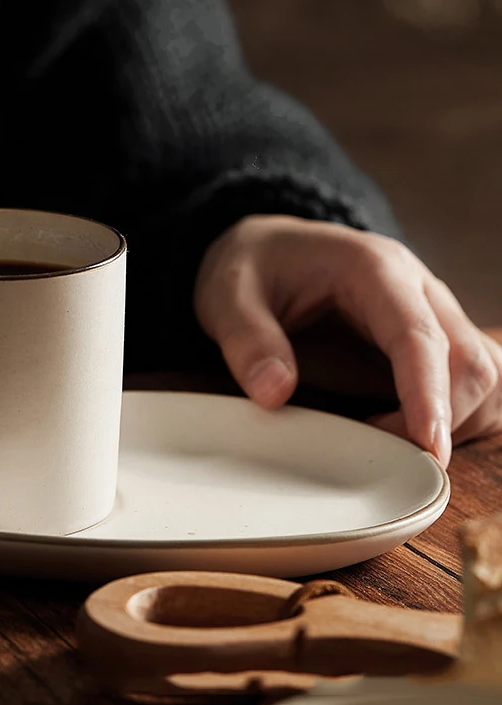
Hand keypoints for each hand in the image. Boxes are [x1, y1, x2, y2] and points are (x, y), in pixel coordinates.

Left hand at [194, 214, 501, 466]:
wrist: (266, 250)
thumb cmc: (252, 267)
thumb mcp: (228, 296)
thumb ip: (248, 340)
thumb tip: (275, 393)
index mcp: (373, 269)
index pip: (418, 334)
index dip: (427, 394)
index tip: (426, 446)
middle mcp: (415, 288)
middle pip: (468, 361)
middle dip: (440, 418)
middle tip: (381, 454)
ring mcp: (428, 313)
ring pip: (482, 374)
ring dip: (456, 420)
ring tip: (392, 444)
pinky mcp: (425, 339)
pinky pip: (468, 381)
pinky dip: (453, 415)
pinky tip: (405, 430)